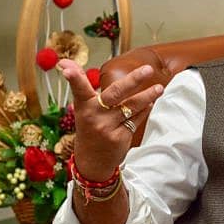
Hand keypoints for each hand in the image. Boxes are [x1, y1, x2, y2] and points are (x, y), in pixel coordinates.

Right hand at [59, 59, 163, 181]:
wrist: (92, 161)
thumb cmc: (89, 127)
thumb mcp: (81, 107)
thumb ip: (79, 84)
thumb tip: (64, 62)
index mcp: (84, 105)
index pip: (78, 88)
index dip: (73, 78)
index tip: (66, 68)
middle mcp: (94, 115)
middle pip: (116, 93)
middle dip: (134, 79)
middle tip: (148, 69)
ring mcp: (108, 127)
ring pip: (132, 106)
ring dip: (148, 96)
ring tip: (159, 88)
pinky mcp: (120, 137)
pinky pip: (136, 118)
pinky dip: (144, 110)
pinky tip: (149, 103)